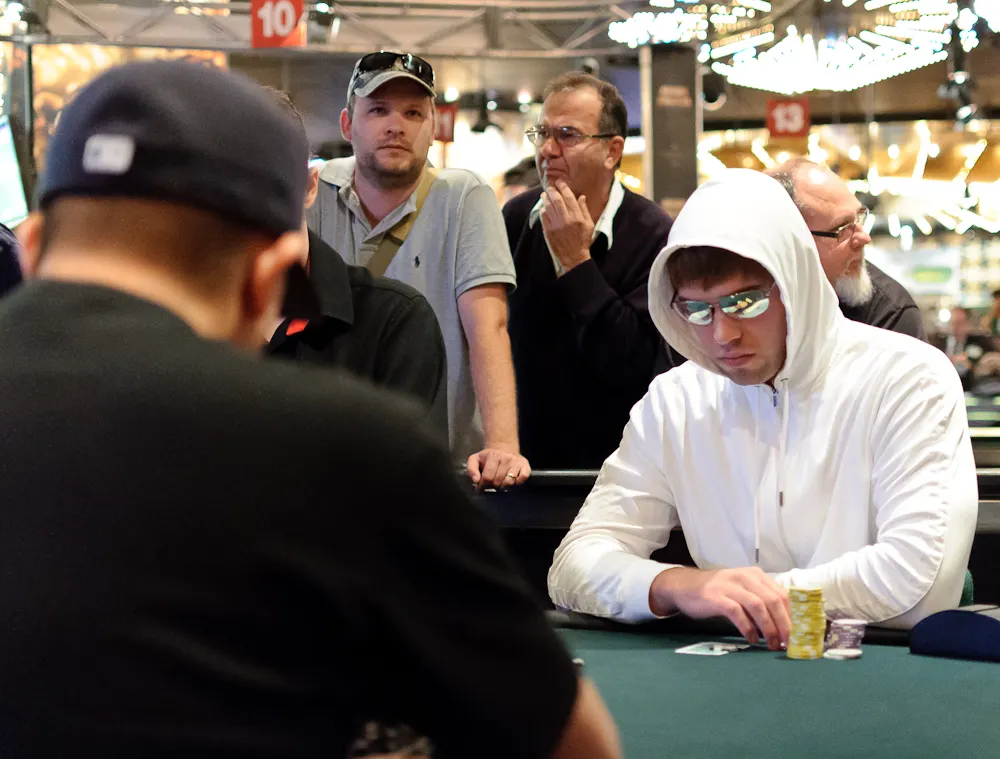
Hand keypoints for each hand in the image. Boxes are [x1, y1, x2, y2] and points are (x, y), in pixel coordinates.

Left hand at [466, 445, 530, 490]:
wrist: (504, 448)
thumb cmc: (488, 457)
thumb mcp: (475, 459)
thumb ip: (471, 469)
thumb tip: (476, 481)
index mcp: (493, 456)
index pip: (487, 478)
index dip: (482, 486)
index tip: (481, 488)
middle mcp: (506, 458)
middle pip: (498, 482)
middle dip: (492, 486)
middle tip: (491, 484)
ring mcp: (516, 462)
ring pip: (509, 482)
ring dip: (503, 487)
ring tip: (500, 484)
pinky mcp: (525, 465)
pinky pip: (523, 478)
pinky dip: (518, 483)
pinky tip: (512, 482)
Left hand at [539, 180, 593, 273]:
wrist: (574, 258)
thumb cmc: (583, 241)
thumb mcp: (589, 225)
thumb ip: (584, 210)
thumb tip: (581, 197)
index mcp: (577, 217)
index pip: (569, 197)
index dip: (564, 188)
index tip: (560, 182)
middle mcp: (567, 220)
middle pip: (557, 200)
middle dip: (553, 191)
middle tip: (550, 186)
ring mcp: (556, 226)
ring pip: (549, 207)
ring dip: (546, 199)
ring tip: (545, 194)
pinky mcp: (549, 232)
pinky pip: (544, 217)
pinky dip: (543, 210)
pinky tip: (544, 207)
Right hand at [649, 566, 789, 650]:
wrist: (684, 586)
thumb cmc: (717, 592)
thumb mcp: (742, 591)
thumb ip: (760, 601)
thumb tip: (785, 626)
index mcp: (755, 575)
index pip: (782, 594)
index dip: (792, 616)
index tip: (797, 635)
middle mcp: (745, 577)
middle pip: (773, 600)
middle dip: (784, 624)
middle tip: (788, 643)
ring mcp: (729, 585)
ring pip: (758, 606)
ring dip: (769, 628)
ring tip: (772, 644)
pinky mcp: (716, 596)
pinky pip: (737, 612)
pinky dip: (747, 627)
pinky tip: (751, 638)